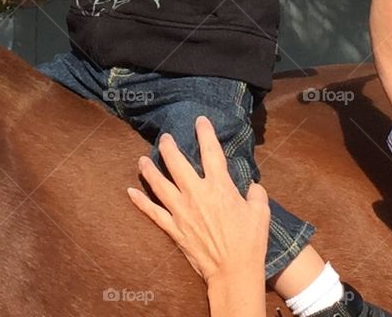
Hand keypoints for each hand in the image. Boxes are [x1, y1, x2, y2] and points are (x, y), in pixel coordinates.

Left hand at [127, 117, 269, 285]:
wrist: (233, 270)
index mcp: (220, 186)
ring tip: (142, 159)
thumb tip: (252, 187)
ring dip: (149, 170)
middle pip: (177, 164)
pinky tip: (130, 191)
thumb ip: (255, 193)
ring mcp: (182, 211)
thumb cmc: (250, 241)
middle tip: (165, 138)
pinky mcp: (174, 228)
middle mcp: (197, 194)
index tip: (200, 120)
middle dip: (169, 147)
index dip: (205, 133)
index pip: (211, 152)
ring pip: (159, 184)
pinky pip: (152, 212)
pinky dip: (140, 201)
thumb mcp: (261, 211)